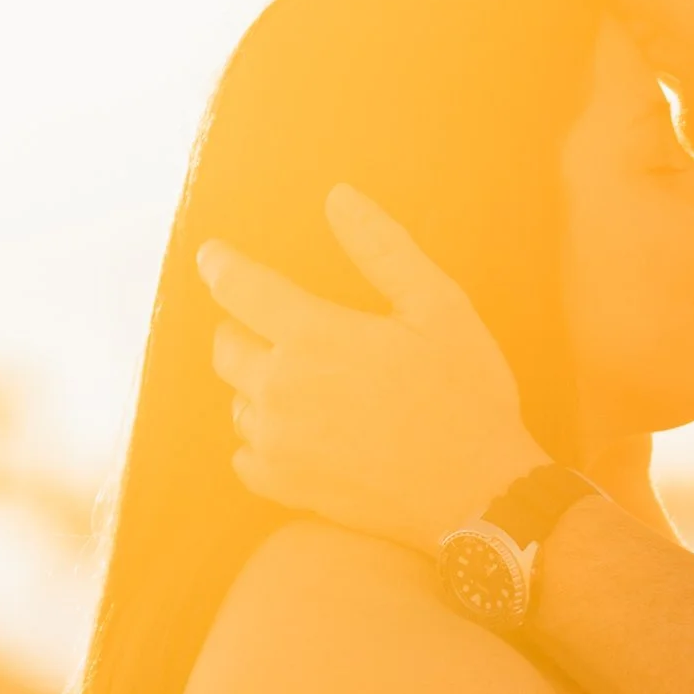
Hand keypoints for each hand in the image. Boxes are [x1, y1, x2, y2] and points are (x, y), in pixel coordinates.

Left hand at [198, 187, 542, 553]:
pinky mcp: (287, 487)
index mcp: (314, 335)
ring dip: (258, 386)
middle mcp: (281, 388)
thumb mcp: (440, 308)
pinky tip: (298, 435)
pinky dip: (263, 440)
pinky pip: (246, 455)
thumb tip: (339, 197)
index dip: (221, 265)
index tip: (213, 256)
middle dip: (244, 329)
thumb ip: (383, 249)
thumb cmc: (468, 397)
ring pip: (238, 401)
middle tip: (279, 328)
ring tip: (303, 385)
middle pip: (227, 347)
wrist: (481, 495)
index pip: (239, 287)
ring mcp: (280, 443)